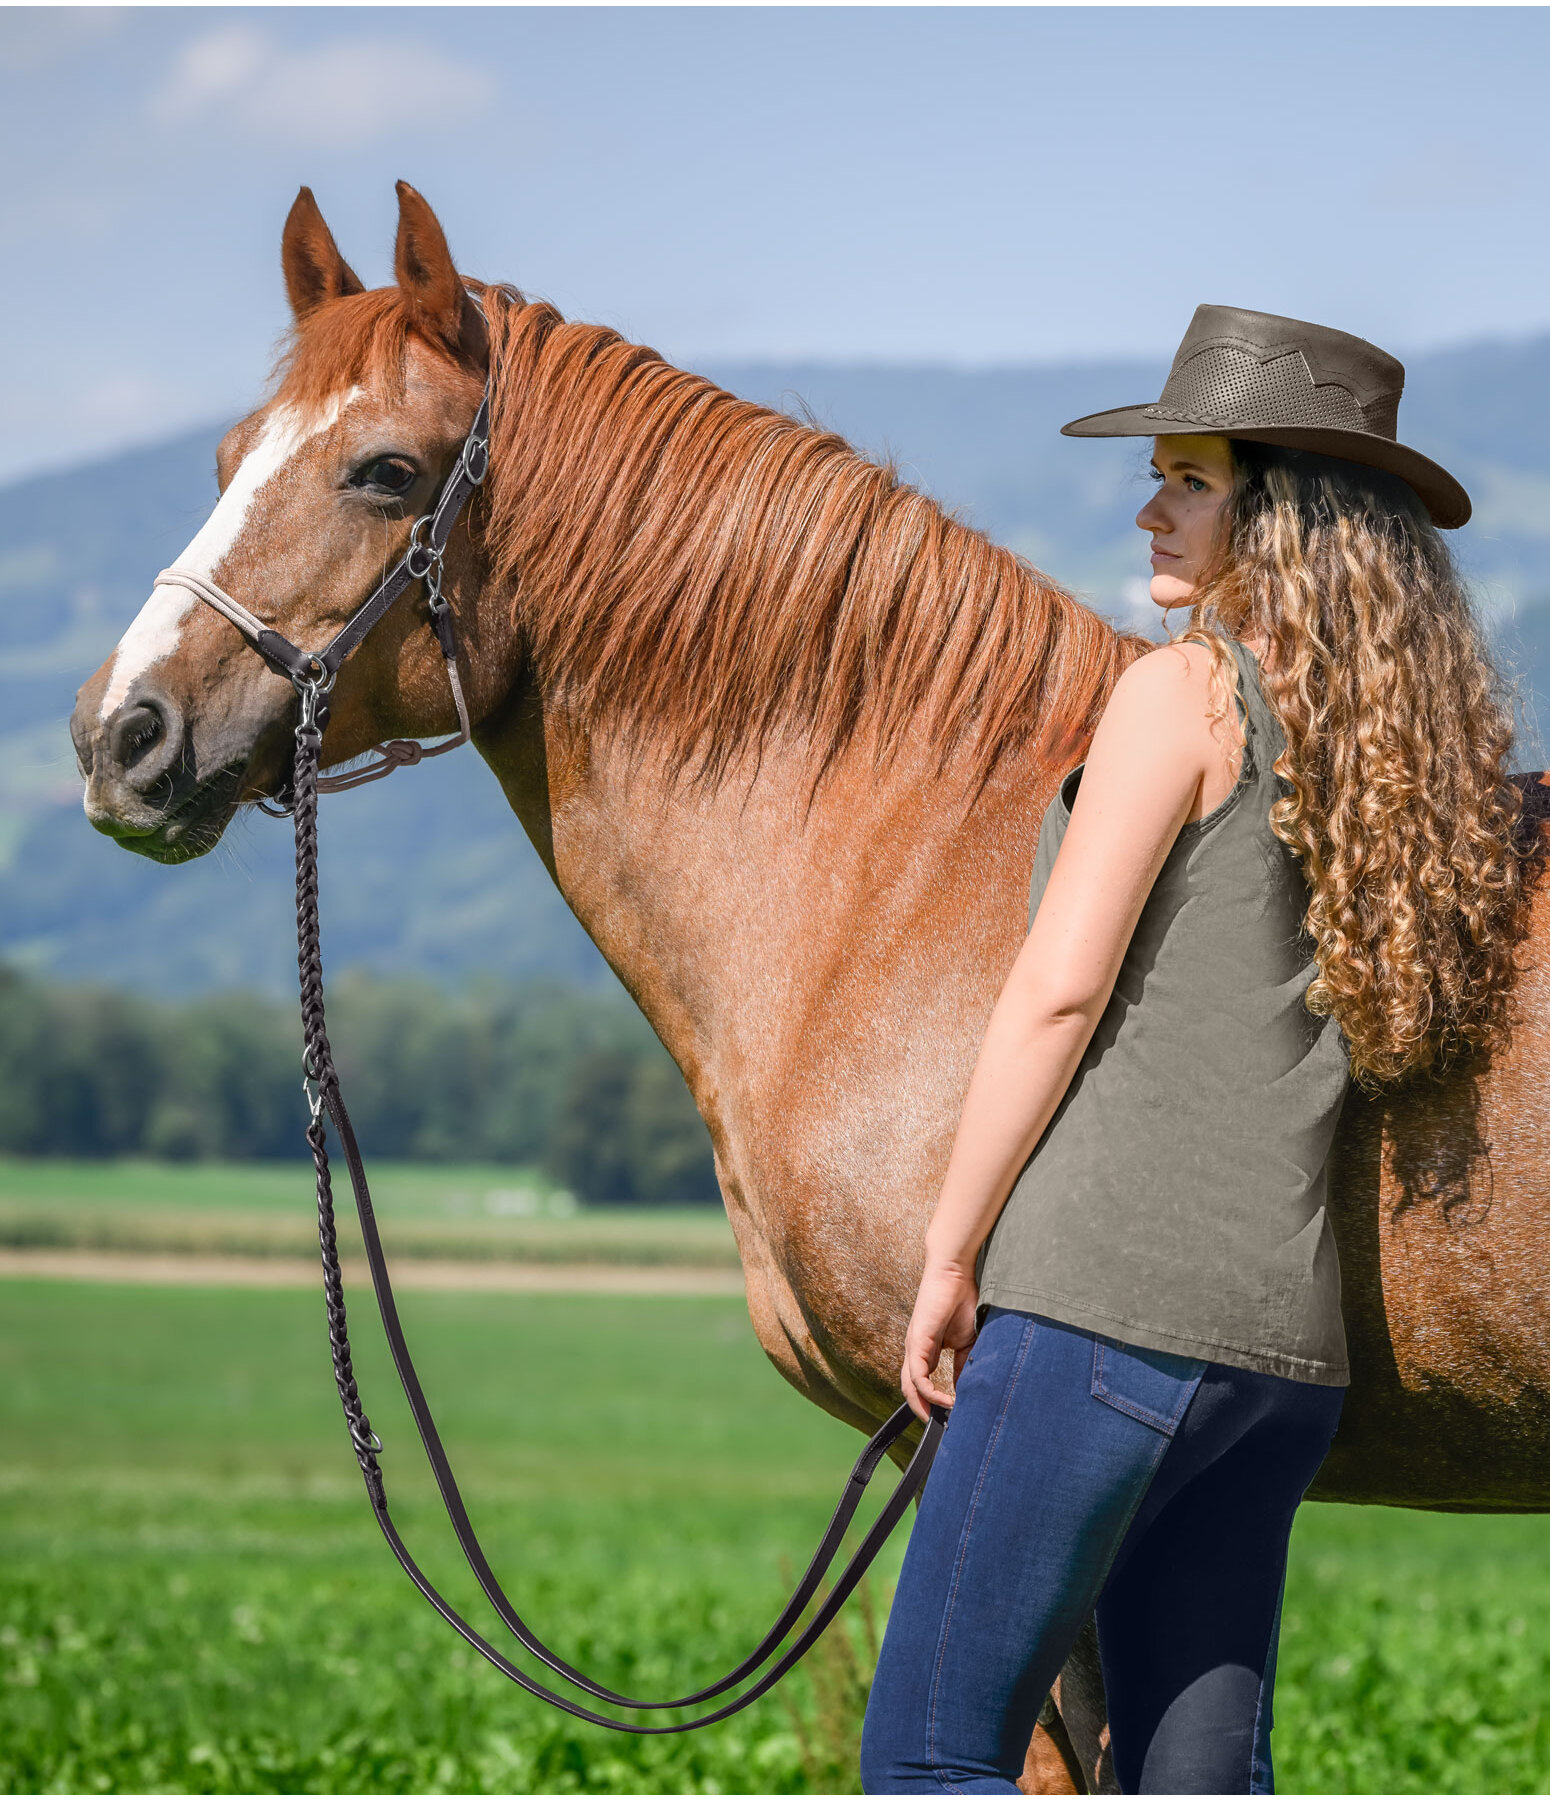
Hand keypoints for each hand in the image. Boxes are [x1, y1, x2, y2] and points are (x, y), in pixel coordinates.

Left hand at [901, 1257, 980, 1422]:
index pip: (924, 1386)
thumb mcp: (966, 1342)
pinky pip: (917, 1376)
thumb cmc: (961, 1301)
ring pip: (910, 1387)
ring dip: (924, 1408)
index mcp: (926, 1352)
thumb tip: (967, 1389)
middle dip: (924, 1413)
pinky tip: (947, 1401)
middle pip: (911, 1391)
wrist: (956, 1273)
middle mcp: (916, 1352)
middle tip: (942, 1429)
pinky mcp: (916, 1342)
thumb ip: (964, 1365)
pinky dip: (929, 1393)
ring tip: (943, 1420)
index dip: (935, 1405)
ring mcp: (914, 1347)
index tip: (953, 1418)